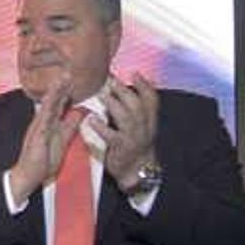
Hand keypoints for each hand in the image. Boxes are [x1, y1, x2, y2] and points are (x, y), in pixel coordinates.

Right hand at [9, 75, 83, 204]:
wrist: (28, 176)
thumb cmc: (43, 160)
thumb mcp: (63, 140)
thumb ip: (71, 125)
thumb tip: (82, 111)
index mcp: (49, 123)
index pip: (59, 103)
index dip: (66, 90)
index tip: (74, 77)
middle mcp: (42, 122)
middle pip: (53, 101)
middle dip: (60, 86)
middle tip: (68, 71)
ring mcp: (38, 128)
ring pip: (48, 106)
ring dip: (55, 92)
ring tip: (61, 79)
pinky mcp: (37, 135)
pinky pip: (44, 119)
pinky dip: (48, 109)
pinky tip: (52, 99)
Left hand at [95, 73, 158, 191]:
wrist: (138, 172)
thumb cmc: (135, 146)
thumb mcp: (142, 127)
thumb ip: (136, 111)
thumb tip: (124, 92)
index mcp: (149, 121)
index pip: (152, 100)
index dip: (145, 85)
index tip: (134, 73)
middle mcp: (144, 127)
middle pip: (137, 105)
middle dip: (125, 91)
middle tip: (112, 80)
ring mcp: (133, 137)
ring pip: (127, 117)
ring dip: (114, 104)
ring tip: (103, 95)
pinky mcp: (121, 148)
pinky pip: (111, 136)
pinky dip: (101, 127)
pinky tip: (92, 119)